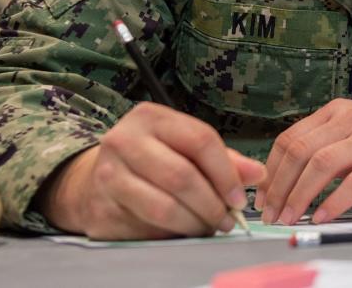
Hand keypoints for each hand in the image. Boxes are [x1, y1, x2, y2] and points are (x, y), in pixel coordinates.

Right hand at [37, 102, 264, 239]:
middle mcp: (124, 140)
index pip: (200, 140)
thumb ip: (222, 159)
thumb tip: (257, 174)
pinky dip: (172, 233)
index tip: (239, 198)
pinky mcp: (101, 209)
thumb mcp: (182, 146)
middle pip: (182, 176)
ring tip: (208, 227)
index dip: (225, 173)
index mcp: (150, 117)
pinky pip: (147, 227)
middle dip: (212, 204)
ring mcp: (108, 175)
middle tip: (227, 220)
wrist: (94, 179)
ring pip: (165, 206)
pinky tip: (182, 231)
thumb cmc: (150, 159)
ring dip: (195, 223)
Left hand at [254, 99, 351, 225]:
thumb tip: (283, 180)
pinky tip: (322, 217)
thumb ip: (323, 149)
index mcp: (337, 112)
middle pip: (300, 151)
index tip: (261, 195)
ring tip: (290, 217)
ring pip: (321, 164)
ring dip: (300, 195)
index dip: (271, 170)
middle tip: (271, 212)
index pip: (290, 138)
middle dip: (279, 186)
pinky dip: (333, 202)